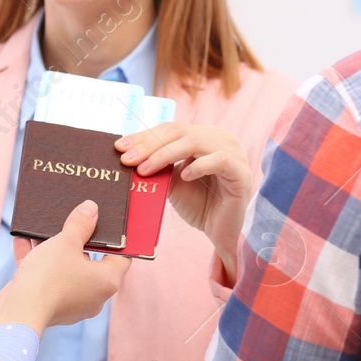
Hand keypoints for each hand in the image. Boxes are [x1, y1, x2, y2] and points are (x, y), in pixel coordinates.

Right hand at [0, 201, 130, 334]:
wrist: (20, 311)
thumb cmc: (50, 277)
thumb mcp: (67, 242)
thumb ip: (81, 224)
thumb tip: (91, 208)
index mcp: (106, 282)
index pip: (122, 258)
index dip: (116, 239)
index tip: (109, 224)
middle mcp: (93, 295)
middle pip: (90, 261)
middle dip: (78, 240)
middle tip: (73, 220)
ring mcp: (70, 302)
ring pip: (64, 269)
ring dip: (52, 248)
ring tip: (42, 228)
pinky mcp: (48, 304)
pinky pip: (46, 278)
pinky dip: (36, 260)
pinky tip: (23, 240)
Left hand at [115, 122, 253, 281]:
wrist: (220, 232)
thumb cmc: (198, 204)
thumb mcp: (171, 182)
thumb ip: (158, 167)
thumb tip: (128, 157)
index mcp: (203, 135)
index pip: (169, 129)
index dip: (144, 136)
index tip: (120, 147)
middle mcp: (219, 137)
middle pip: (179, 131)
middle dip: (149, 145)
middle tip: (127, 159)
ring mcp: (233, 152)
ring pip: (195, 141)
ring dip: (165, 154)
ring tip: (145, 170)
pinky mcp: (241, 171)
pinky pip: (219, 159)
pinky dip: (198, 166)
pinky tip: (183, 177)